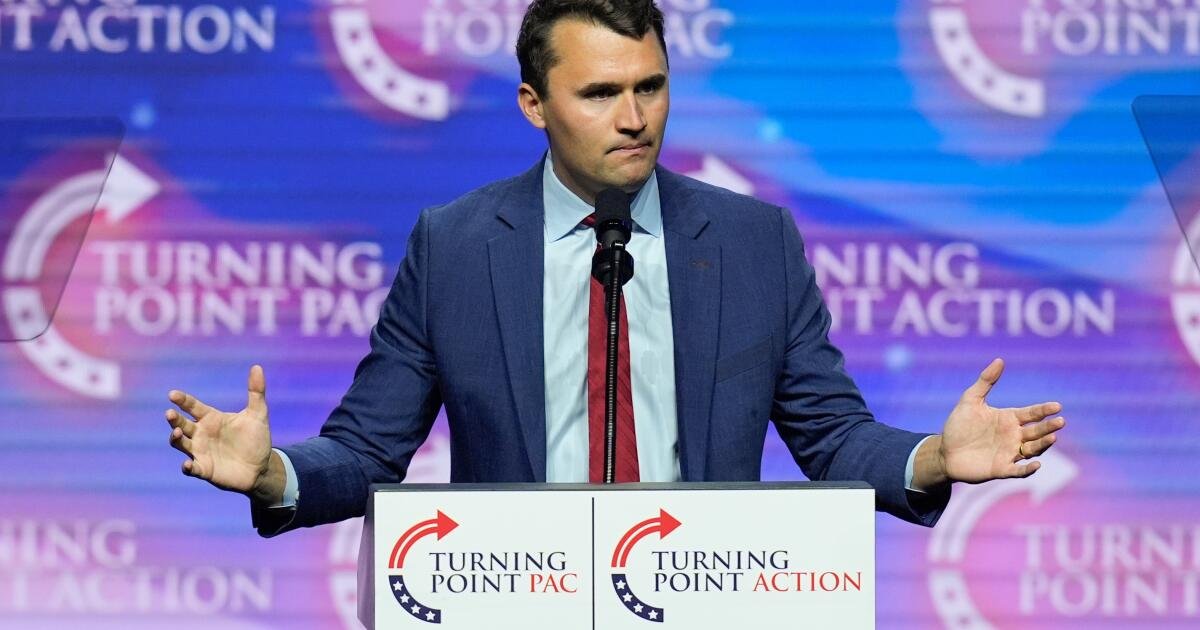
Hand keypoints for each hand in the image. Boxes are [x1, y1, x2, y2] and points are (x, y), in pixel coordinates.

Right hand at [166, 365, 277, 500]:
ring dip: (175, 438)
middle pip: (181, 424)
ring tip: (178, 433)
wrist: (261, 466)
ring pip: (180, 443)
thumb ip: (256, 392)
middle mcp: (201, 434)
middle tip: (170, 413)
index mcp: (211, 418)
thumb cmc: (256, 439)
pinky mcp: (204, 469)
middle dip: (174, 419)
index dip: (182, 400)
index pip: (192, 406)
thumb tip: (257, 367)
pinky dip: (187, 466)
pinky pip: (191, 468)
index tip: (173, 394)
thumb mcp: (258, 414)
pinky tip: (188, 464)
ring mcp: (200, 452)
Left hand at [932, 358, 1065, 485]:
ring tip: (1052, 437)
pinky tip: (1035, 465)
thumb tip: (999, 360)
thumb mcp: (970, 400)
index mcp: (1009, 418)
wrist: (944, 450)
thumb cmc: (959, 425)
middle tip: (1060, 421)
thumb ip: (985, 381)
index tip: (1057, 406)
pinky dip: (1027, 469)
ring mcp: (1009, 453)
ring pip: (1033, 449)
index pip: (1032, 413)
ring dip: (1043, 445)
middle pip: (1037, 431)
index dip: (1044, 410)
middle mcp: (1014, 436)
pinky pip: (1018, 471)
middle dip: (1049, 426)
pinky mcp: (1001, 469)